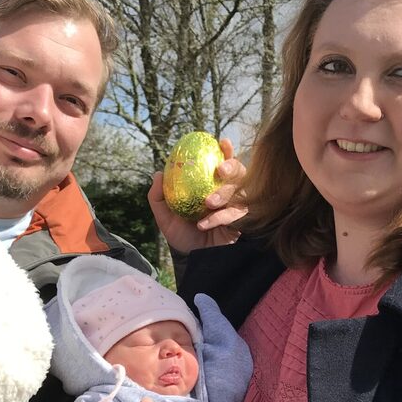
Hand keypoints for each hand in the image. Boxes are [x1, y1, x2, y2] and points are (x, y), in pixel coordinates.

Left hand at [149, 137, 246, 253]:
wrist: (194, 259)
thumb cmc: (183, 235)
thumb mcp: (166, 217)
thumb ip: (159, 197)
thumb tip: (158, 173)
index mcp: (213, 185)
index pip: (224, 162)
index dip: (226, 150)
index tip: (222, 142)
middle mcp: (228, 193)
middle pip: (240, 172)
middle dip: (232, 167)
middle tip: (220, 170)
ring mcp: (237, 207)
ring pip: (241, 191)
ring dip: (225, 193)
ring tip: (208, 203)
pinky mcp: (243, 223)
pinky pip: (236, 214)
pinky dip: (220, 217)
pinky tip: (204, 224)